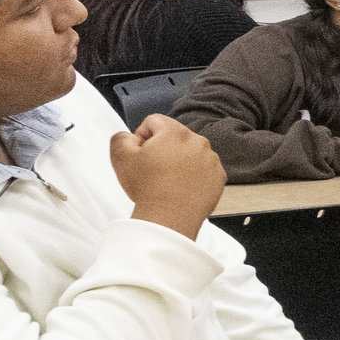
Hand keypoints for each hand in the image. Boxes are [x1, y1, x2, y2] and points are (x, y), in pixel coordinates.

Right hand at [110, 117, 224, 234]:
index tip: (141, 154)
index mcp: (175, 132)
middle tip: (153, 169)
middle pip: (173, 136)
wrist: (169, 218)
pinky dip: (193, 175)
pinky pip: (203, 168)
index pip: (154, 122)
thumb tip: (129, 136)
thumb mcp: (120, 157)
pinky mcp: (218, 176)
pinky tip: (181, 187)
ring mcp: (211, 159)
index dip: (142, 137)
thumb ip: (121, 137)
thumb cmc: (147, 189)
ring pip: (189, 152)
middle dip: (161, 148)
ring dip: (178, 161)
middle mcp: (198, 142)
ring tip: (167, 180)